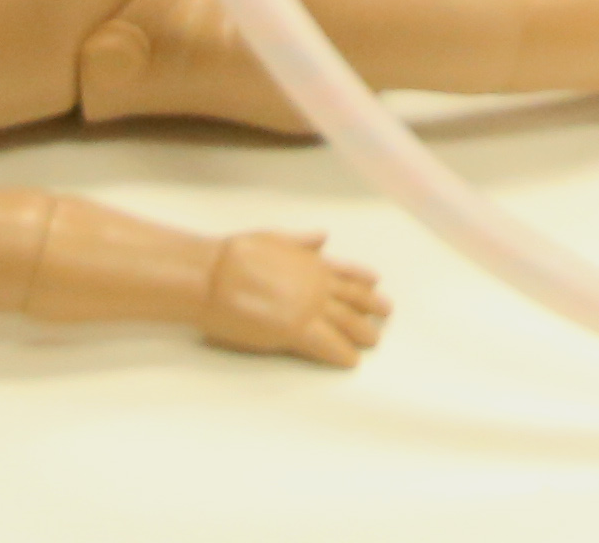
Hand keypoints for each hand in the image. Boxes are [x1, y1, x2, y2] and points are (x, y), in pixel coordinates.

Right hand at [200, 230, 391, 366]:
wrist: (214, 275)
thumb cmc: (235, 255)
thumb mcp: (275, 238)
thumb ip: (302, 242)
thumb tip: (322, 237)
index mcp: (311, 262)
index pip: (347, 272)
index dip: (364, 280)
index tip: (377, 284)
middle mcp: (317, 283)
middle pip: (353, 299)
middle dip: (371, 309)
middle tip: (384, 317)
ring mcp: (309, 307)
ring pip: (347, 323)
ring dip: (363, 333)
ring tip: (373, 341)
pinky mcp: (296, 330)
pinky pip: (327, 345)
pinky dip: (342, 353)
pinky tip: (351, 361)